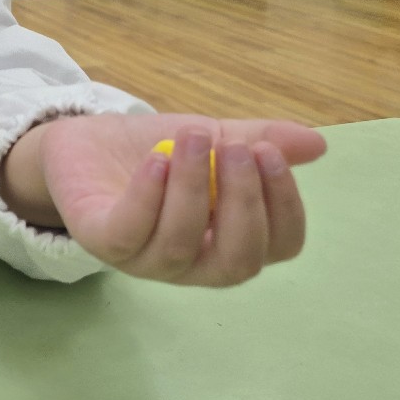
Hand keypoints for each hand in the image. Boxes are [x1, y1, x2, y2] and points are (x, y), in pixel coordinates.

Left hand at [2, 114, 325, 286]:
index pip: (277, 247)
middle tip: (235, 149)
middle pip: (236, 259)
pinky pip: (129, 232)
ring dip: (192, 187)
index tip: (270, 155)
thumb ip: (260, 141)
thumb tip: (317, 144)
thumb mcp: (213, 139)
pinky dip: (148, 196)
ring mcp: (144, 259)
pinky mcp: (101, 242)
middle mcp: (192, 264)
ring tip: (193, 136)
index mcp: (228, 242)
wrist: (82, 144)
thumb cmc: (154, 152)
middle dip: (243, 203)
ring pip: (180, 243)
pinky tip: (157, 160)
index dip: (283, 208)